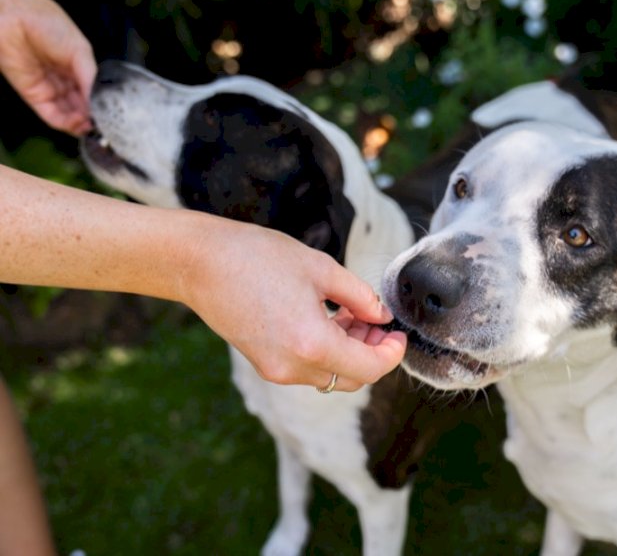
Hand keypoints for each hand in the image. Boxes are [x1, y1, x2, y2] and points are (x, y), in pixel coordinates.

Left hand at [0, 0, 95, 135]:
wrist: (15, 17)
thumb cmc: (47, 24)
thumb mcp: (80, 50)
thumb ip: (90, 77)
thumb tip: (100, 101)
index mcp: (79, 67)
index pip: (95, 93)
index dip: (104, 105)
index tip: (114, 115)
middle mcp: (65, 80)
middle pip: (83, 107)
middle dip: (94, 118)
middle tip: (106, 125)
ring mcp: (50, 89)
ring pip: (69, 115)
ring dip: (81, 124)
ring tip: (92, 126)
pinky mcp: (33, 95)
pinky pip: (51, 115)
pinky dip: (65, 123)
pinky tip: (77, 124)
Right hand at [182, 220, 407, 390]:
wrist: (199, 263)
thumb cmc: (258, 257)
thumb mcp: (321, 268)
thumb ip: (360, 296)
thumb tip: (382, 316)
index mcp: (312, 343)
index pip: (369, 368)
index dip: (391, 354)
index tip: (398, 334)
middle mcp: (293, 367)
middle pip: (352, 378)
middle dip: (372, 353)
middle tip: (378, 322)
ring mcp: (276, 369)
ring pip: (330, 375)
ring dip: (350, 352)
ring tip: (354, 315)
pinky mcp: (264, 363)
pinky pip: (308, 368)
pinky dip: (326, 351)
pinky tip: (329, 320)